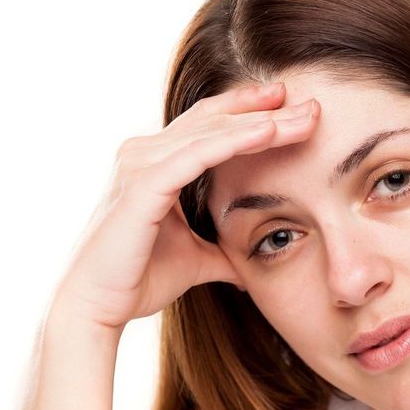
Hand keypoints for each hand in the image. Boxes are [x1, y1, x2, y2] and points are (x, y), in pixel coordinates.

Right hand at [50, 82, 318, 331]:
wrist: (97, 307)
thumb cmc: (137, 281)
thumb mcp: (197, 261)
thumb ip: (224, 254)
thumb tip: (250, 267)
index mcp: (156, 164)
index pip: (211, 126)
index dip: (250, 112)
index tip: (292, 105)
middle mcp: (144, 154)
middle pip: (216, 120)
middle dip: (266, 109)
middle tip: (312, 103)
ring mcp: (140, 165)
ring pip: (213, 131)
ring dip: (263, 121)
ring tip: (305, 114)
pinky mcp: (143, 185)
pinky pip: (197, 154)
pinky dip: (235, 140)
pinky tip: (269, 131)